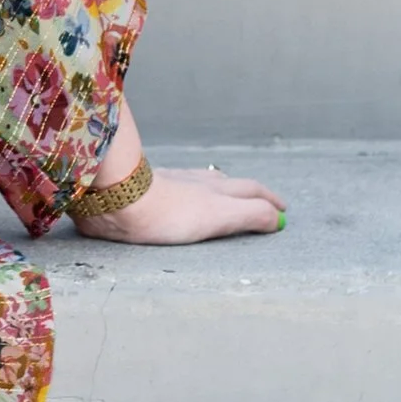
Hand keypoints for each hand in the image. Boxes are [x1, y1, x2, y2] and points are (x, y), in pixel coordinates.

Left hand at [78, 158, 283, 246]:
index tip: (283, 209)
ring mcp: (170, 183)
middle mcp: (196, 183)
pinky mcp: (145, 191)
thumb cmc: (169, 212)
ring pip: (202, 183)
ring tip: (225, 197)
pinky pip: (176, 189)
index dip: (269, 201)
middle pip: (230, 184)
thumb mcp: (220, 215)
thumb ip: (251, 215)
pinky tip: (179, 197)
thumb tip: (277, 218)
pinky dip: (190, 193)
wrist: (118, 200)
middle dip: (249, 193)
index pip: (251, 192)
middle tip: (262, 201)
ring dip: (220, 191)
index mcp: (217, 190)